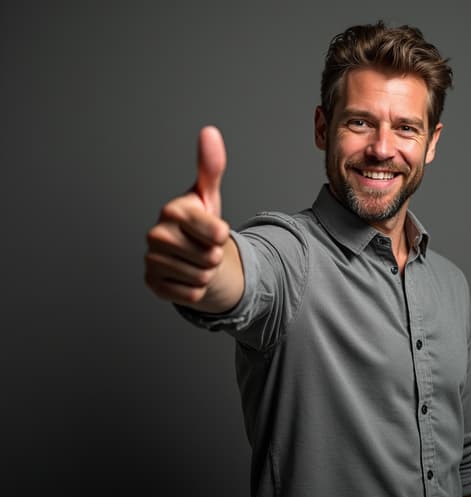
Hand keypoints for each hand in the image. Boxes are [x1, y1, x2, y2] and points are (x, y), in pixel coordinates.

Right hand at [145, 126, 242, 311]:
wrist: (188, 255)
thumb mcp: (208, 195)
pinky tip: (186, 276)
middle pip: (211, 258)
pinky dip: (195, 290)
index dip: (222, 235)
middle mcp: (156, 234)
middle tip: (202, 248)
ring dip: (206, 273)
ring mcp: (151, 261)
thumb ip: (210, 166)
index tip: (212, 230)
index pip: (219, 233)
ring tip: (195, 261)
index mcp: (172, 210)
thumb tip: (209, 131)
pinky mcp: (153, 285)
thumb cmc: (200, 224)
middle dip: (214, 257)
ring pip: (203, 278)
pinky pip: (192, 295)